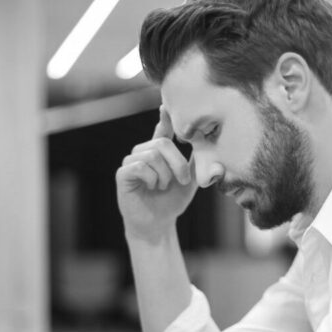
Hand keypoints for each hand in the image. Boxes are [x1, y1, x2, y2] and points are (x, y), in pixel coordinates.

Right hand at [116, 106, 196, 242]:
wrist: (158, 224)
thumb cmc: (172, 201)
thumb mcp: (190, 180)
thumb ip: (196, 162)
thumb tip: (208, 143)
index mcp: (159, 153)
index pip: (162, 130)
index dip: (165, 118)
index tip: (166, 106)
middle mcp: (143, 153)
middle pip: (162, 143)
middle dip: (178, 163)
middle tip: (183, 180)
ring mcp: (131, 162)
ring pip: (152, 155)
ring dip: (164, 175)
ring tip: (163, 187)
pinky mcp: (123, 174)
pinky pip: (139, 167)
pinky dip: (151, 178)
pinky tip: (152, 187)